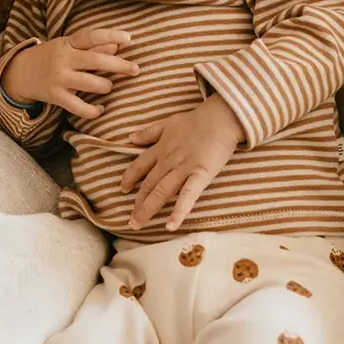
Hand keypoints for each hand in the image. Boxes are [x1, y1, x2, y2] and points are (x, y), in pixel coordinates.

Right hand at [1, 29, 137, 118]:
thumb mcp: (68, 47)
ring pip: (92, 84)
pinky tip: (100, 109)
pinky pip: (80, 107)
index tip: (129, 38)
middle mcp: (64, 59)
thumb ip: (91, 47)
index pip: (91, 36)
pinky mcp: (56, 97)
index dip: (111, 36)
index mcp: (67, 43)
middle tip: (136, 69)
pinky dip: (94, 111)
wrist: (20, 73)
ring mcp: (59, 78)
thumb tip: (117, 46)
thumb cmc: (52, 57)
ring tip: (108, 86)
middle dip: (120, 65)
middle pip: (97, 60)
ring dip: (106, 86)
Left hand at [120, 95, 243, 231]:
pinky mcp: (200, 175)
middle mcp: (168, 161)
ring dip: (148, 209)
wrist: (220, 117)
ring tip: (138, 225)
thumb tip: (130, 138)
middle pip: (148, 185)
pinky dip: (178, 211)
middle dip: (137, 204)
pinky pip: (187, 196)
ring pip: (161, 192)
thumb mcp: (168, 122)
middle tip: (130, 221)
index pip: (139, 166)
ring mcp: (183, 169)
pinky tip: (171, 226)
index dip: (129, 178)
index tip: (122, 190)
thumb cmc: (197, 120)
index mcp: (160, 149)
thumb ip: (149, 132)